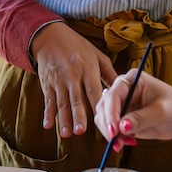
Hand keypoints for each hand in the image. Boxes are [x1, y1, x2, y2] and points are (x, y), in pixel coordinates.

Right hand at [30, 23, 116, 137]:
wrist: (50, 37)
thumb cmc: (78, 47)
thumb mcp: (97, 55)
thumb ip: (109, 74)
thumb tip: (123, 91)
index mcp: (88, 69)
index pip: (94, 89)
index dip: (98, 105)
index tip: (105, 119)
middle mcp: (73, 75)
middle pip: (76, 98)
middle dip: (78, 115)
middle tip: (81, 131)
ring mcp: (58, 80)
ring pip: (61, 102)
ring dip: (63, 119)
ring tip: (66, 134)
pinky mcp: (47, 84)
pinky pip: (48, 100)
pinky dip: (47, 113)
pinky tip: (48, 126)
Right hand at [95, 70, 171, 145]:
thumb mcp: (161, 113)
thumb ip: (141, 119)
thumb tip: (122, 127)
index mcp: (133, 79)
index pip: (114, 94)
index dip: (111, 113)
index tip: (114, 130)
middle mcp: (124, 89)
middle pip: (104, 106)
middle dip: (108, 125)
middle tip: (115, 141)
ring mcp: (123, 104)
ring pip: (104, 118)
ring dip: (110, 133)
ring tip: (123, 144)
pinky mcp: (124, 118)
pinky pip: (112, 129)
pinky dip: (116, 138)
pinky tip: (129, 143)